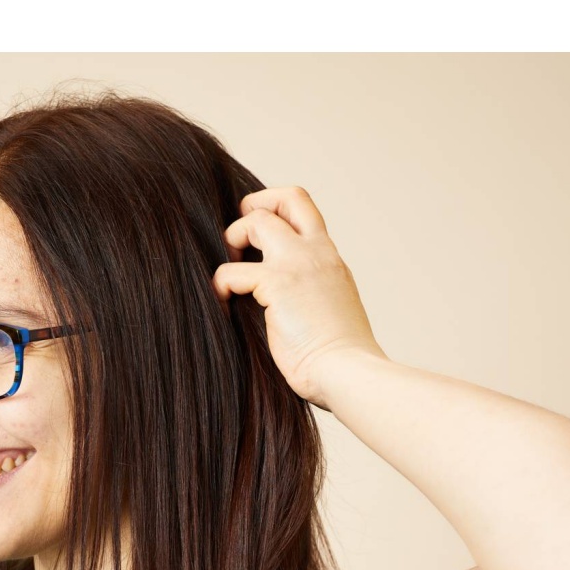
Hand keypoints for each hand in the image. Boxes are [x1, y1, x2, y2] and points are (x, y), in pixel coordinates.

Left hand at [213, 186, 386, 406]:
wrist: (349, 372)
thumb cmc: (341, 361)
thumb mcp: (332, 313)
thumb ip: (313, 295)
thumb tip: (287, 306)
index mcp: (330, 261)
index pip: (306, 213)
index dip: (277, 210)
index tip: (259, 232)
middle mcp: (317, 253)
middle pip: (288, 197)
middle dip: (255, 206)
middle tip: (237, 237)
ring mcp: (298, 264)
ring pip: (256, 222)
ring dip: (233, 239)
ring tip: (228, 271)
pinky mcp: (277, 284)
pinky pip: (232, 271)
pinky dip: (220, 284)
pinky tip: (222, 303)